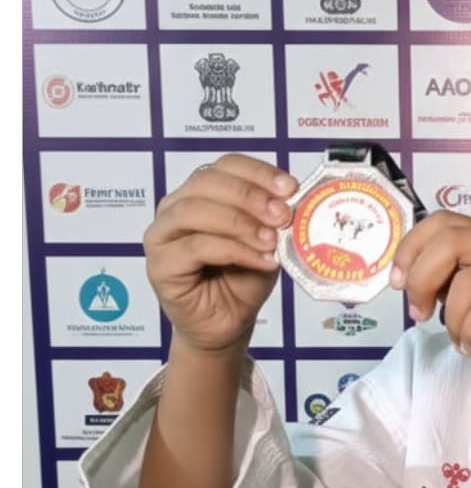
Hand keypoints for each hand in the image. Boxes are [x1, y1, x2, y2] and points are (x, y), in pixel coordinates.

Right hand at [142, 155, 296, 352]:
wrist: (228, 322)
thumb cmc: (244, 278)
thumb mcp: (269, 240)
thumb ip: (274, 219)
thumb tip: (295, 200)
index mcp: (201, 192)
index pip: (225, 165)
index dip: (258, 172)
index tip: (291, 187)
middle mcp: (175, 207)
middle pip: (207, 182)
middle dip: (251, 196)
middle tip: (283, 215)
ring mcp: (161, 235)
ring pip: (195, 211)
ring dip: (240, 223)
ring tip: (272, 241)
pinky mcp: (159, 265)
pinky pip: (196, 247)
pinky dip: (235, 250)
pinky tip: (263, 261)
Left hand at [396, 211, 470, 405]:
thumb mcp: (466, 303)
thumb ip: (445, 279)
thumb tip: (404, 270)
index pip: (445, 221)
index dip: (411, 248)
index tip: (398, 283)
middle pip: (451, 242)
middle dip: (422, 281)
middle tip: (422, 314)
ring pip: (469, 281)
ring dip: (454, 321)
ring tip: (463, 340)